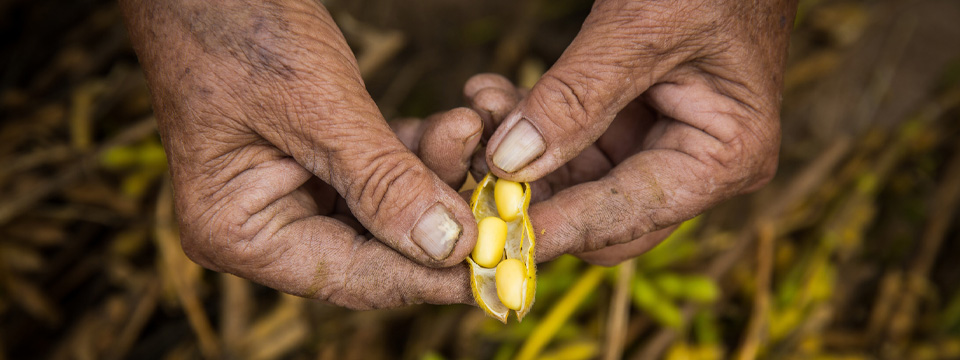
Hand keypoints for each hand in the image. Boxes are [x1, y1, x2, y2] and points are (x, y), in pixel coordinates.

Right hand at [120, 0, 479, 307]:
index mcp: (239, 232)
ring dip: (437, 172)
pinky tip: (456, 123)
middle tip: (504, 197)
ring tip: (470, 130)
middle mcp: (266, 225)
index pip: (352, 276)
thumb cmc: (235, 27)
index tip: (498, 267)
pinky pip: (384, 172)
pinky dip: (419, 149)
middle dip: (443, 216)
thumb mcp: (315, 106)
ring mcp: (294, 192)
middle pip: (376, 249)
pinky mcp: (320, 161)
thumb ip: (382, 181)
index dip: (428, 276)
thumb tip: (450, 246)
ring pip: (389, 209)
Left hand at [469, 0, 795, 264]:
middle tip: (476, 166)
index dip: (559, 227)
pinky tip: (493, 94)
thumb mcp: (640, 29)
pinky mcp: (629, 125)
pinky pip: (569, 145)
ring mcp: (660, 146)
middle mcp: (697, 166)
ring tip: (482, 106)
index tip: (495, 235)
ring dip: (520, 153)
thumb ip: (576, 98)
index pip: (629, 215)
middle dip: (535, 191)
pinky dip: (529, 124)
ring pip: (572, 182)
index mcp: (726, 157)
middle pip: (600, 216)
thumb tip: (509, 162)